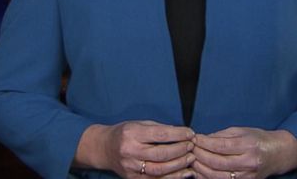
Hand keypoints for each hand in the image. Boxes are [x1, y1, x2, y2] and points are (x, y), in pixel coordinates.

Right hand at [76, 120, 195, 177]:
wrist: (104, 149)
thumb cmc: (124, 133)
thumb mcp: (139, 124)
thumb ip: (158, 129)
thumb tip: (182, 133)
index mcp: (132, 134)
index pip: (160, 135)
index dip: (178, 134)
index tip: (190, 133)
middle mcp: (130, 152)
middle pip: (161, 154)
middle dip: (181, 150)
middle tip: (192, 146)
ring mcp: (131, 168)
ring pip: (160, 170)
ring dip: (179, 165)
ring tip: (191, 158)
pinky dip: (173, 177)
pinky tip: (185, 172)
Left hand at [190, 127, 296, 178]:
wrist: (278, 154)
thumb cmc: (258, 139)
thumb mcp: (241, 131)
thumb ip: (221, 136)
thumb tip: (202, 139)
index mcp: (248, 146)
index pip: (220, 146)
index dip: (204, 143)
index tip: (194, 138)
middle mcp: (248, 163)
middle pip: (216, 162)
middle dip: (199, 155)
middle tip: (190, 148)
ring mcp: (246, 176)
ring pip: (217, 176)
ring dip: (200, 168)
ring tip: (193, 159)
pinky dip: (208, 177)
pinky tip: (200, 170)